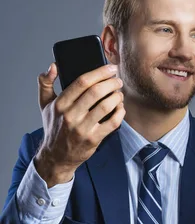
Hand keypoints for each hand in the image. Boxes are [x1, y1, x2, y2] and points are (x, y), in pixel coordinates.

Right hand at [34, 63, 125, 186]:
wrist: (56, 156)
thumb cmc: (54, 127)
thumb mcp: (45, 105)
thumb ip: (45, 84)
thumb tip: (53, 66)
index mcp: (60, 104)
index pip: (82, 82)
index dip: (100, 72)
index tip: (110, 68)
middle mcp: (70, 115)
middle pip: (96, 92)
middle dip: (112, 83)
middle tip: (118, 80)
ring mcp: (82, 128)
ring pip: (106, 106)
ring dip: (117, 97)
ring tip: (119, 93)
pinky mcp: (94, 139)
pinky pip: (113, 123)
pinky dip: (120, 112)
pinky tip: (120, 108)